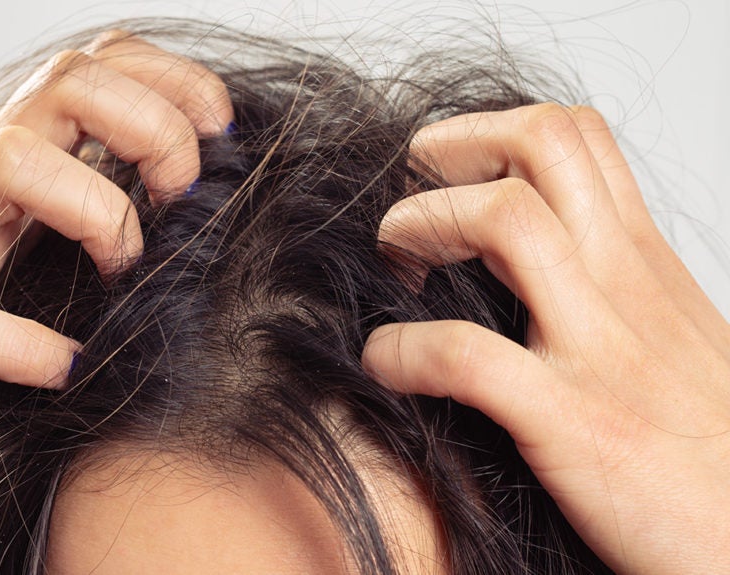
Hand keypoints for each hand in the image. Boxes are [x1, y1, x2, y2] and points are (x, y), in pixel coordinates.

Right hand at [0, 31, 232, 451]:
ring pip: (10, 163)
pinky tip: (64, 365)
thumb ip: (77, 199)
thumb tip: (187, 209)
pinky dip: (19, 344)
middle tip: (180, 198)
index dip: (172, 81)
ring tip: (122, 271)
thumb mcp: (11, 224)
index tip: (220, 133)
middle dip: (149, 126)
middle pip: (66, 85)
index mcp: (13, 154)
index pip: (96, 67)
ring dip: (96, 210)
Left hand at [362, 103, 729, 573]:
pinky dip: (402, 351)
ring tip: (394, 265)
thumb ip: (608, 287)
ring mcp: (600, 349)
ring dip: (422, 226)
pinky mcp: (573, 423)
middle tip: (408, 199)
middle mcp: (624, 285)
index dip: (490, 132)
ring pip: (504, 219)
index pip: (576, 139)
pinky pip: (464, 356)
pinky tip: (384, 363)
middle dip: (450, 150)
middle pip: (540, 145)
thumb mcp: (672, 336)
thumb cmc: (711, 448)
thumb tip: (526, 267)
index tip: (443, 173)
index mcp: (642, 262)